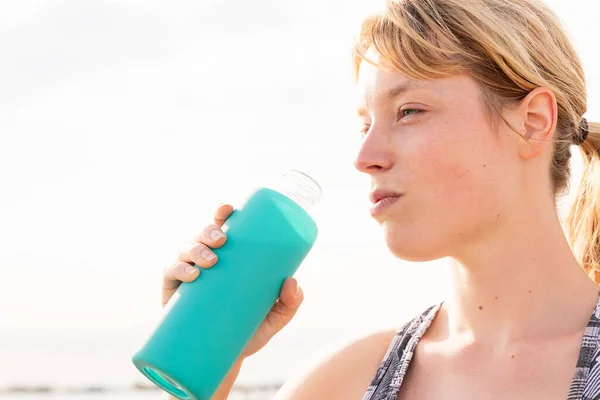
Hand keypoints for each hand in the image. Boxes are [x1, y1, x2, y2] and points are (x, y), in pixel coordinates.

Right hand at [161, 203, 304, 359]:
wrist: (225, 359)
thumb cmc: (249, 329)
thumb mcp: (274, 317)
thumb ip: (290, 302)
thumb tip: (293, 282)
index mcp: (228, 257)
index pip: (222, 227)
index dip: (222, 213)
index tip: (228, 209)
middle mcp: (205, 259)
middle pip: (202, 234)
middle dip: (209, 230)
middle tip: (222, 242)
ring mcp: (187, 273)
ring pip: (185, 249)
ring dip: (195, 249)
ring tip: (210, 261)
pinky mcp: (173, 292)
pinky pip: (170, 272)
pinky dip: (178, 269)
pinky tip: (190, 274)